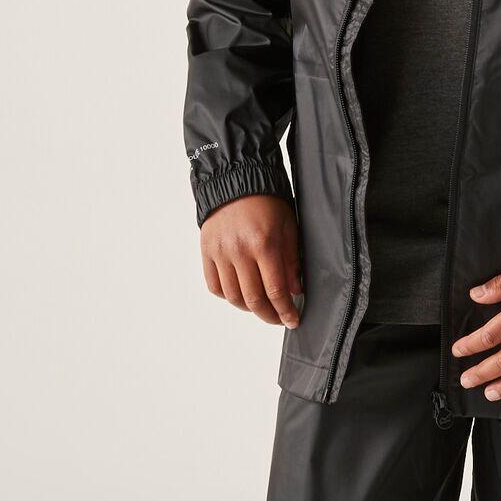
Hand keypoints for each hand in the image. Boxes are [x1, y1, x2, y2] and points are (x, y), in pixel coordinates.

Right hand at [200, 194, 302, 326]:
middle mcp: (239, 251)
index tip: (292, 320)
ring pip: (233, 296)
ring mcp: (220, 252)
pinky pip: (215, 285)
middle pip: (253, 299)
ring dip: (249, 308)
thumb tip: (294, 290)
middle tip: (278, 319)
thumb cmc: (267, 201)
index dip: (285, 311)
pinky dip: (228, 296)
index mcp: (264, 244)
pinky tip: (240, 294)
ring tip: (260, 307)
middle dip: (269, 315)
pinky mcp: (206, 251)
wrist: (235, 180)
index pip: (275, 290)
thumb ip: (291, 259)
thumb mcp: (288, 226)